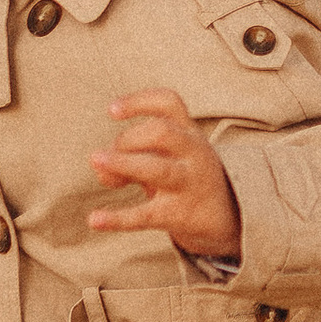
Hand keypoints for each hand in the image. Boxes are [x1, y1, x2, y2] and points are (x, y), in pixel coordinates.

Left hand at [89, 92, 243, 262]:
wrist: (226, 216)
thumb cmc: (184, 175)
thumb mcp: (165, 158)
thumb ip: (132, 157)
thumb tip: (102, 172)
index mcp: (188, 132)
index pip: (169, 103)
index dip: (139, 102)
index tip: (111, 111)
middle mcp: (192, 153)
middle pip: (162, 132)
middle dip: (127, 139)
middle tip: (104, 157)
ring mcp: (187, 183)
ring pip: (157, 169)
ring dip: (123, 164)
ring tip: (96, 162)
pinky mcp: (178, 214)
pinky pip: (146, 215)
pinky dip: (118, 218)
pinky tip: (94, 219)